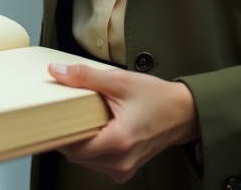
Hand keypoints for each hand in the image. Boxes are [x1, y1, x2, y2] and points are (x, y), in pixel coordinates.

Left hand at [49, 62, 199, 182]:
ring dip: (82, 142)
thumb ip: (85, 77)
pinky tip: (100, 130)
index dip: (61, 131)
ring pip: (86, 161)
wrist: (183, 113)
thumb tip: (57, 71)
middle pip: (77, 155)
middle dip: (71, 134)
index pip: (73, 147)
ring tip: (91, 120)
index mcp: (119, 141)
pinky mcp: (126, 169)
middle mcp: (121, 161)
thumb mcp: (119, 81)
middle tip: (73, 114)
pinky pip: (98, 163)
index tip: (56, 117)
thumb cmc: (157, 98)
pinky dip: (94, 148)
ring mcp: (124, 168)